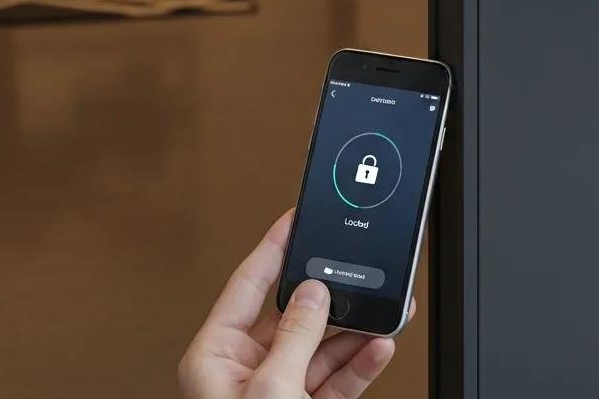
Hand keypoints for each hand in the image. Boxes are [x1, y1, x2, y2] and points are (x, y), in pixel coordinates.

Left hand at [178, 210, 398, 398]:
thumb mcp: (269, 392)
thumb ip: (296, 336)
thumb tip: (314, 291)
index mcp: (215, 356)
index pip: (249, 284)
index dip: (275, 247)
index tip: (297, 217)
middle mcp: (244, 372)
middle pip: (294, 314)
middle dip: (330, 294)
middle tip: (357, 268)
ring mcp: (274, 394)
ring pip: (320, 346)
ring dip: (353, 328)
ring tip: (383, 307)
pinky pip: (334, 379)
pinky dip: (359, 363)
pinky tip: (378, 345)